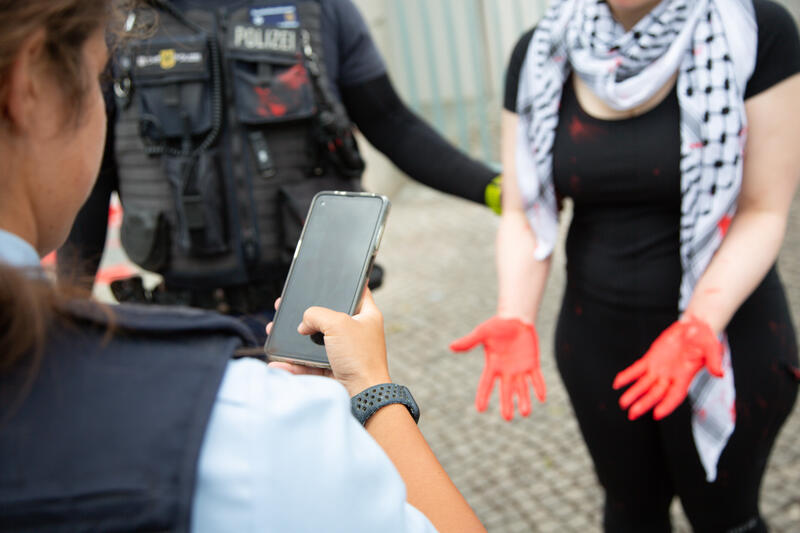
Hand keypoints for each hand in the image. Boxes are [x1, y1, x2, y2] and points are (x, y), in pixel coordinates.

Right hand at [267, 289, 390, 395]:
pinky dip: (293, 364)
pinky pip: (309, 364)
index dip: (344, 284)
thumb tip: (303, 324)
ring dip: (294, 339)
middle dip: (306, 314)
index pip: (358, 292)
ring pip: (315, 342)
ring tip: (274, 330)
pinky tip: (278, 362)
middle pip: (328, 317)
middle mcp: (357, 332)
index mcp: (367, 316)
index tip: (328, 279)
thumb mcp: (337, 324)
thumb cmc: (359, 358)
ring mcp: (345, 352)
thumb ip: (316, 315)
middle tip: (287, 306)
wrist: (362, 395)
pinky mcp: (333, 370)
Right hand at [450, 316, 545, 420]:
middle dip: (507, 403)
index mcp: (492, 366)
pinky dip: (539, 387)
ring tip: (525, 412)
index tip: (480, 409)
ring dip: (524, 400)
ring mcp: (520, 369)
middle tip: (507, 418)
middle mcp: (506, 371)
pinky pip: (536, 378)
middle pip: (506, 391)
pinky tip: (542, 397)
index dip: (483, 396)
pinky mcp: (532, 364)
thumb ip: (469, 342)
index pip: (486, 384)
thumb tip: (451, 346)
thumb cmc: (497, 326)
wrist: (515, 319)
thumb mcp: (481, 333)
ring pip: (522, 388)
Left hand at [613, 315, 722, 420]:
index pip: (674, 396)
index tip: (656, 414)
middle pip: (655, 394)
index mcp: (685, 377)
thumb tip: (719, 373)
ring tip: (623, 403)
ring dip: (633, 393)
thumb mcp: (712, 348)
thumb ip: (714, 361)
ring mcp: (659, 369)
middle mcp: (670, 377)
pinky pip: (637, 369)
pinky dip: (627, 376)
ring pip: (643, 384)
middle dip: (644, 404)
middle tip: (632, 413)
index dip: (666, 405)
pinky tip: (617, 384)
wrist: (694, 326)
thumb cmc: (705, 339)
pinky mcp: (651, 359)